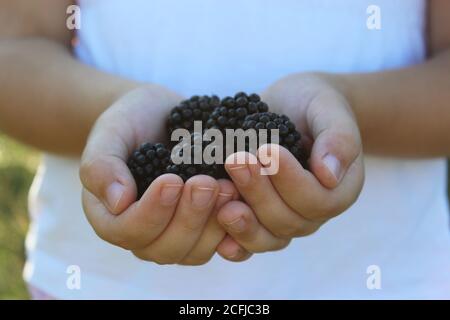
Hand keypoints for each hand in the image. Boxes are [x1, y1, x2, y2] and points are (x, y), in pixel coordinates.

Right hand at [80, 85, 250, 264]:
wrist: (161, 116)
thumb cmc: (132, 122)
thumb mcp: (111, 132)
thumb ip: (101, 165)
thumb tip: (118, 203)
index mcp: (112, 217)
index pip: (128, 231)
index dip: (151, 213)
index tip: (171, 180)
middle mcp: (144, 234)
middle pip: (165, 248)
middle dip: (189, 218)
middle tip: (207, 183)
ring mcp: (175, 235)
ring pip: (195, 252)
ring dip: (213, 224)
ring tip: (228, 187)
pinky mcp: (203, 229)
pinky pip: (219, 244)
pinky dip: (233, 229)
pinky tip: (242, 203)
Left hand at [215, 73, 364, 251]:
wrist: (290, 106)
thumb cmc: (313, 104)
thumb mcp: (328, 108)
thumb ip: (337, 137)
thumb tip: (329, 174)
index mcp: (338, 189)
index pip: (317, 200)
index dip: (291, 180)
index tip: (267, 150)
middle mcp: (313, 212)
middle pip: (287, 221)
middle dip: (259, 192)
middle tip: (236, 160)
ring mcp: (285, 219)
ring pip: (267, 237)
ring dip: (243, 220)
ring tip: (222, 196)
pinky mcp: (260, 219)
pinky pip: (249, 242)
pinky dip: (233, 243)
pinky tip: (217, 234)